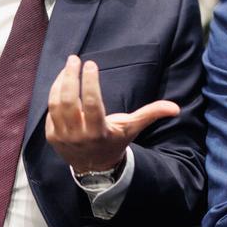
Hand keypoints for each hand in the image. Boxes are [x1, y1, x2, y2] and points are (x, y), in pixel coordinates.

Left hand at [45, 55, 178, 172]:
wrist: (95, 166)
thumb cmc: (115, 141)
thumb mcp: (133, 128)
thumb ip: (151, 114)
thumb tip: (175, 108)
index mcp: (99, 132)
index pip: (92, 104)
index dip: (90, 83)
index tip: (91, 64)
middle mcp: (78, 135)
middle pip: (69, 102)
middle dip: (70, 77)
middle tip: (74, 59)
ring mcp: (62, 137)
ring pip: (56, 104)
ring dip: (60, 83)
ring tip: (68, 67)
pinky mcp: (52, 136)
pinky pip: (50, 111)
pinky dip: (54, 94)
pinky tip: (61, 82)